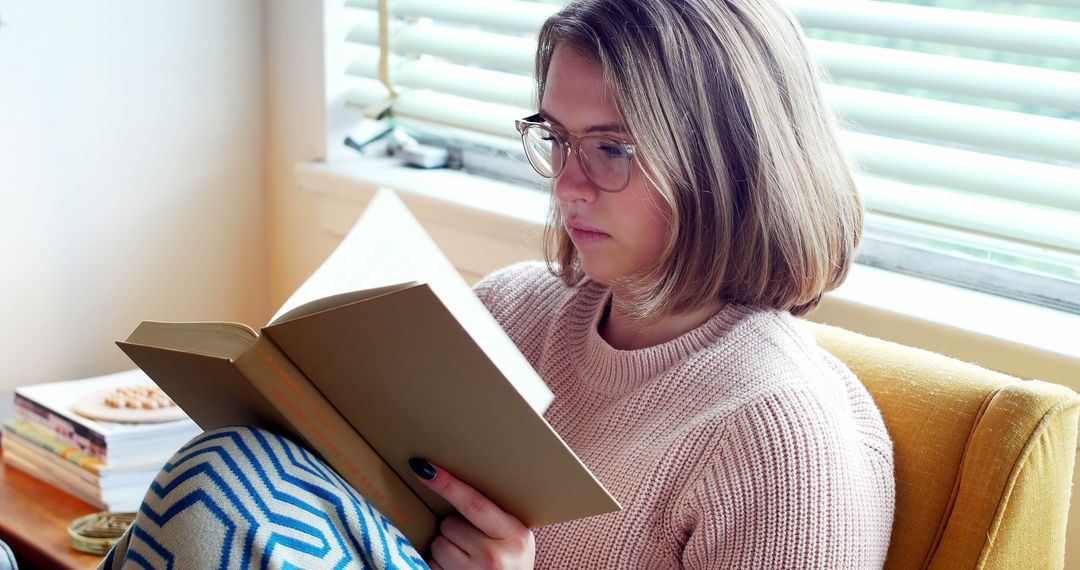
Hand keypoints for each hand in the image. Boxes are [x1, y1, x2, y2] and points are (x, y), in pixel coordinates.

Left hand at [409, 458, 534, 569]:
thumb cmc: (511, 561)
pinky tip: (457, 569)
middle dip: (453, 528)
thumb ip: (492, 515)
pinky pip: (431, 564)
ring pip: (438, 544)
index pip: (474, 503)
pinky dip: (438, 565)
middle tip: (472, 541)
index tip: (424, 468)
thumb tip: (448, 479)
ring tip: (466, 558)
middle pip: (450, 524)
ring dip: (445, 548)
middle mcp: (494, 556)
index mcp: (514, 534)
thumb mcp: (514, 535)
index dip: (447, 485)